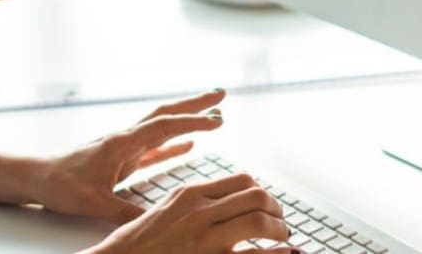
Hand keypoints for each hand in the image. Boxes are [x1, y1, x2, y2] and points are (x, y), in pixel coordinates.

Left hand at [34, 89, 228, 224]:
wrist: (36, 178)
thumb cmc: (60, 184)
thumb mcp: (93, 202)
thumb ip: (125, 212)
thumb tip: (156, 220)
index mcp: (121, 142)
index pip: (163, 126)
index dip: (192, 121)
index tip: (218, 119)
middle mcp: (125, 139)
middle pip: (166, 115)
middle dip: (195, 104)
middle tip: (221, 94)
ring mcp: (123, 147)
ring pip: (162, 128)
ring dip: (187, 120)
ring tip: (214, 115)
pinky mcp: (120, 159)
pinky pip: (154, 148)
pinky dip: (173, 144)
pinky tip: (189, 147)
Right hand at [91, 173, 296, 253]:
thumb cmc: (140, 241)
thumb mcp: (167, 210)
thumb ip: (195, 203)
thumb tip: (223, 204)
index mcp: (190, 194)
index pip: (241, 181)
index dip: (262, 192)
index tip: (266, 204)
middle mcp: (200, 211)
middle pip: (256, 196)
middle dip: (276, 208)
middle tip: (280, 221)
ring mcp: (205, 238)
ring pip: (259, 220)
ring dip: (279, 229)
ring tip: (282, 237)